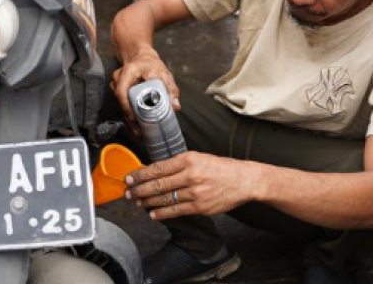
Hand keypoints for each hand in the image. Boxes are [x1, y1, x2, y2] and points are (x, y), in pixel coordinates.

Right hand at [110, 50, 178, 124]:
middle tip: (140, 131)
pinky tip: (137, 126)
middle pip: (120, 101)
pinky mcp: (118, 91)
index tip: (134, 118)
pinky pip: (122, 104)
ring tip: (140, 133)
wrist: (141, 57)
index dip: (126, 106)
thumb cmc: (152, 64)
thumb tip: (175, 107)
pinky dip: (130, 115)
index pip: (121, 90)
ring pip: (120, 105)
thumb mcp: (163, 74)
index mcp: (128, 72)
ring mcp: (116, 85)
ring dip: (129, 119)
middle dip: (129, 118)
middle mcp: (118, 78)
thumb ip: (170, 89)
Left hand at [125, 151, 260, 219]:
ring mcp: (195, 192)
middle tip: (128, 193)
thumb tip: (156, 171)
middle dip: (139, 190)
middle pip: (158, 184)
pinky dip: (162, 213)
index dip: (141, 174)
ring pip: (165, 198)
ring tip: (137, 202)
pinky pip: (176, 211)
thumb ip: (179, 164)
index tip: (129, 178)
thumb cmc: (220, 168)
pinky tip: (153, 213)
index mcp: (189, 159)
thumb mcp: (199, 158)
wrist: (244, 180)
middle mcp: (191, 175)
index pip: (158, 167)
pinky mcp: (200, 207)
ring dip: (148, 202)